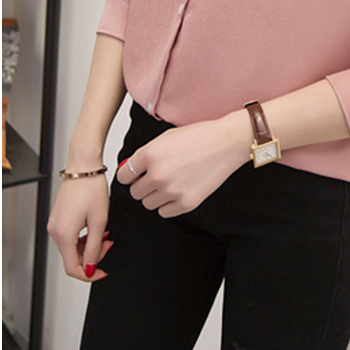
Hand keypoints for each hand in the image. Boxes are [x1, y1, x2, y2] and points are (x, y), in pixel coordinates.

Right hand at [47, 174, 112, 281]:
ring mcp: (55, 224)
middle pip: (72, 258)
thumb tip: (89, 268)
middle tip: (108, 243)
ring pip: (71, 248)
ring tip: (104, 234)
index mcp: (64, 234)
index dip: (89, 274)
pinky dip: (83, 238)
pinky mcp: (58, 218)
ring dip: (89, 247)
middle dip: (92, 256)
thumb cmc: (91, 188)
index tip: (102, 272)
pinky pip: (70, 237)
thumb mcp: (99, 222)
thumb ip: (94, 248)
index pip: (72, 268)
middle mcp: (55, 231)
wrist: (84, 167)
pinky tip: (95, 229)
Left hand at [116, 113, 250, 217]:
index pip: (123, 176)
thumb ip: (145, 155)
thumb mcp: (165, 138)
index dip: (129, 175)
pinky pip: (164, 212)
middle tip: (156, 177)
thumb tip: (130, 171)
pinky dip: (168, 204)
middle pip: (135, 192)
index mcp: (149, 155)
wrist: (226, 143)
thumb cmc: (199, 137)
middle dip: (143, 185)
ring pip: (148, 203)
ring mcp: (172, 191)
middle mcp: (157, 175)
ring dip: (155, 195)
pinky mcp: (186, 203)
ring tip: (170, 182)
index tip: (135, 175)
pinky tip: (178, 190)